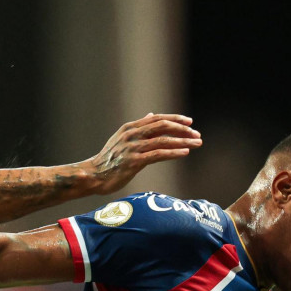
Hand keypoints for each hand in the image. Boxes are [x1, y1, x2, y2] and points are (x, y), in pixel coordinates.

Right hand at [87, 113, 201, 193]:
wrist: (94, 175)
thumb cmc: (109, 160)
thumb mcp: (122, 138)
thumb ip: (138, 127)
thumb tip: (151, 115)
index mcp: (130, 128)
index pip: (157, 119)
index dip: (174, 119)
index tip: (189, 122)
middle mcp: (132, 135)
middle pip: (162, 126)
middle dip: (182, 130)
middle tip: (196, 134)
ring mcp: (133, 148)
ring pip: (163, 140)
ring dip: (182, 141)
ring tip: (196, 143)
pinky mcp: (134, 162)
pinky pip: (158, 155)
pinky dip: (173, 152)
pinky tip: (184, 153)